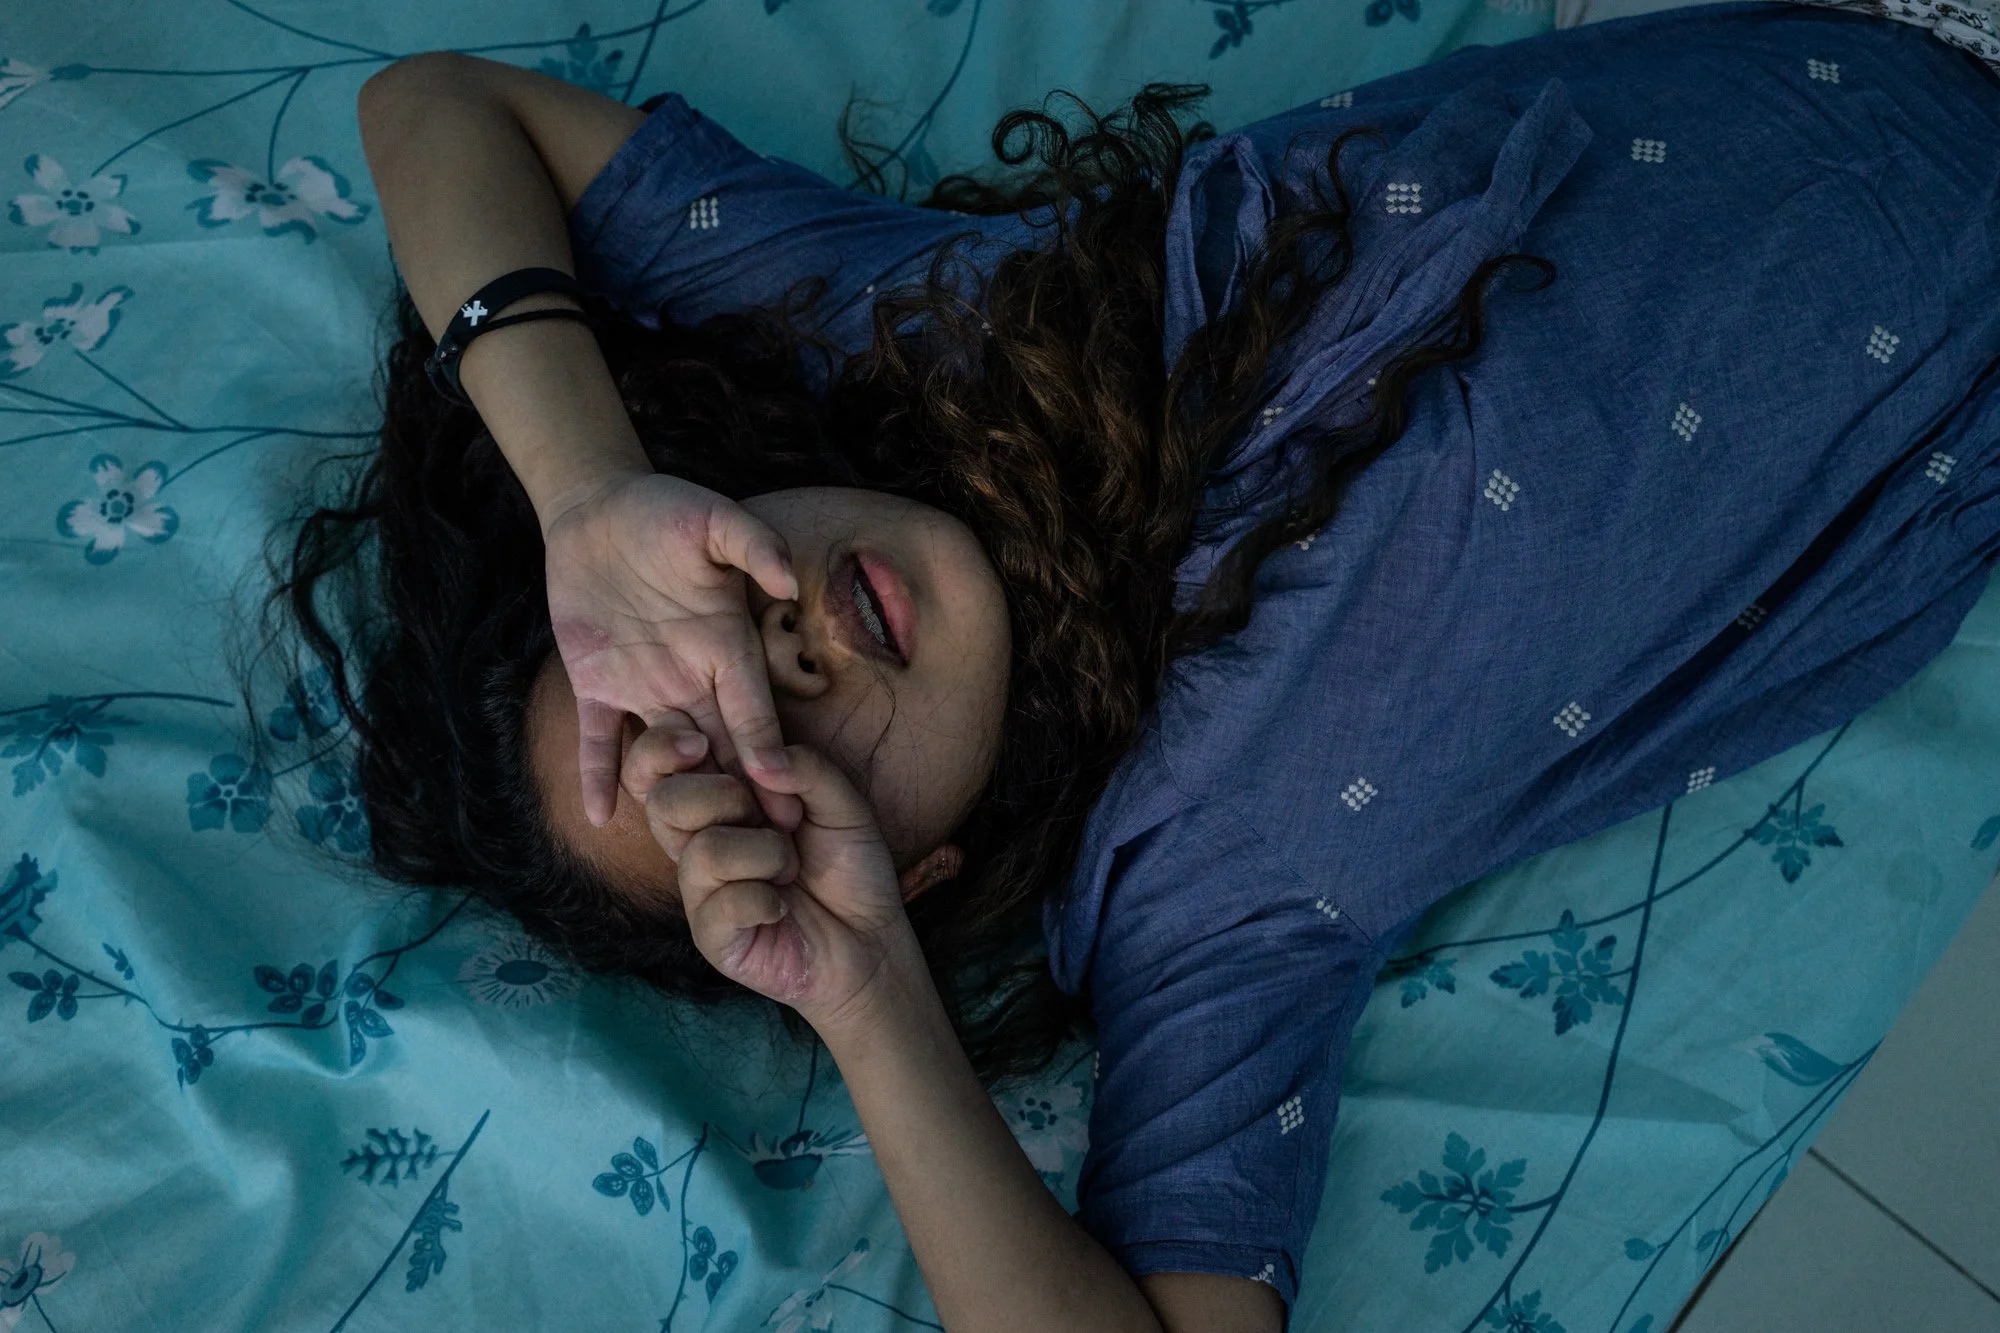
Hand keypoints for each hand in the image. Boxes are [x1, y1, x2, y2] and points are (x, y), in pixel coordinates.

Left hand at [540, 469, 800, 827]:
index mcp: (724, 646)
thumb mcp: (714, 519)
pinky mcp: (596, 685)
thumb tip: (786, 583)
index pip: (752, 711)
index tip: (787, 795)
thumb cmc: (666, 509)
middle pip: (720, 750)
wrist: (599, 509)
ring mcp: (643, 686)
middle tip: (764, 851)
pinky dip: (598, 777)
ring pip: (666, 757)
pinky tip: (598, 819)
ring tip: (689, 850)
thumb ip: (751, 546)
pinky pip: (599, 740)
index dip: (767, 752)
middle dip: (740, 799)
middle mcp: (691, 677)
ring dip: (677, 798)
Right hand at [644, 739, 918, 1031]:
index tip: (701, 743)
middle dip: (724, 797)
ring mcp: (700, 892)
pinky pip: (722, 903)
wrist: (871, 938)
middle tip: (778, 817)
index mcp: (717, 801)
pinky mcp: (710, 935)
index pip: (654, 768)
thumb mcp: (841, 803)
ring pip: (704, 851)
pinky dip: (765, 900)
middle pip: (663, 803)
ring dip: (766, 854)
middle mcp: (697, 843)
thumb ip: (805, 768)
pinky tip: (781, 909)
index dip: (660, 749)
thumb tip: (759, 763)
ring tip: (790, 871)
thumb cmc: (849, 867)